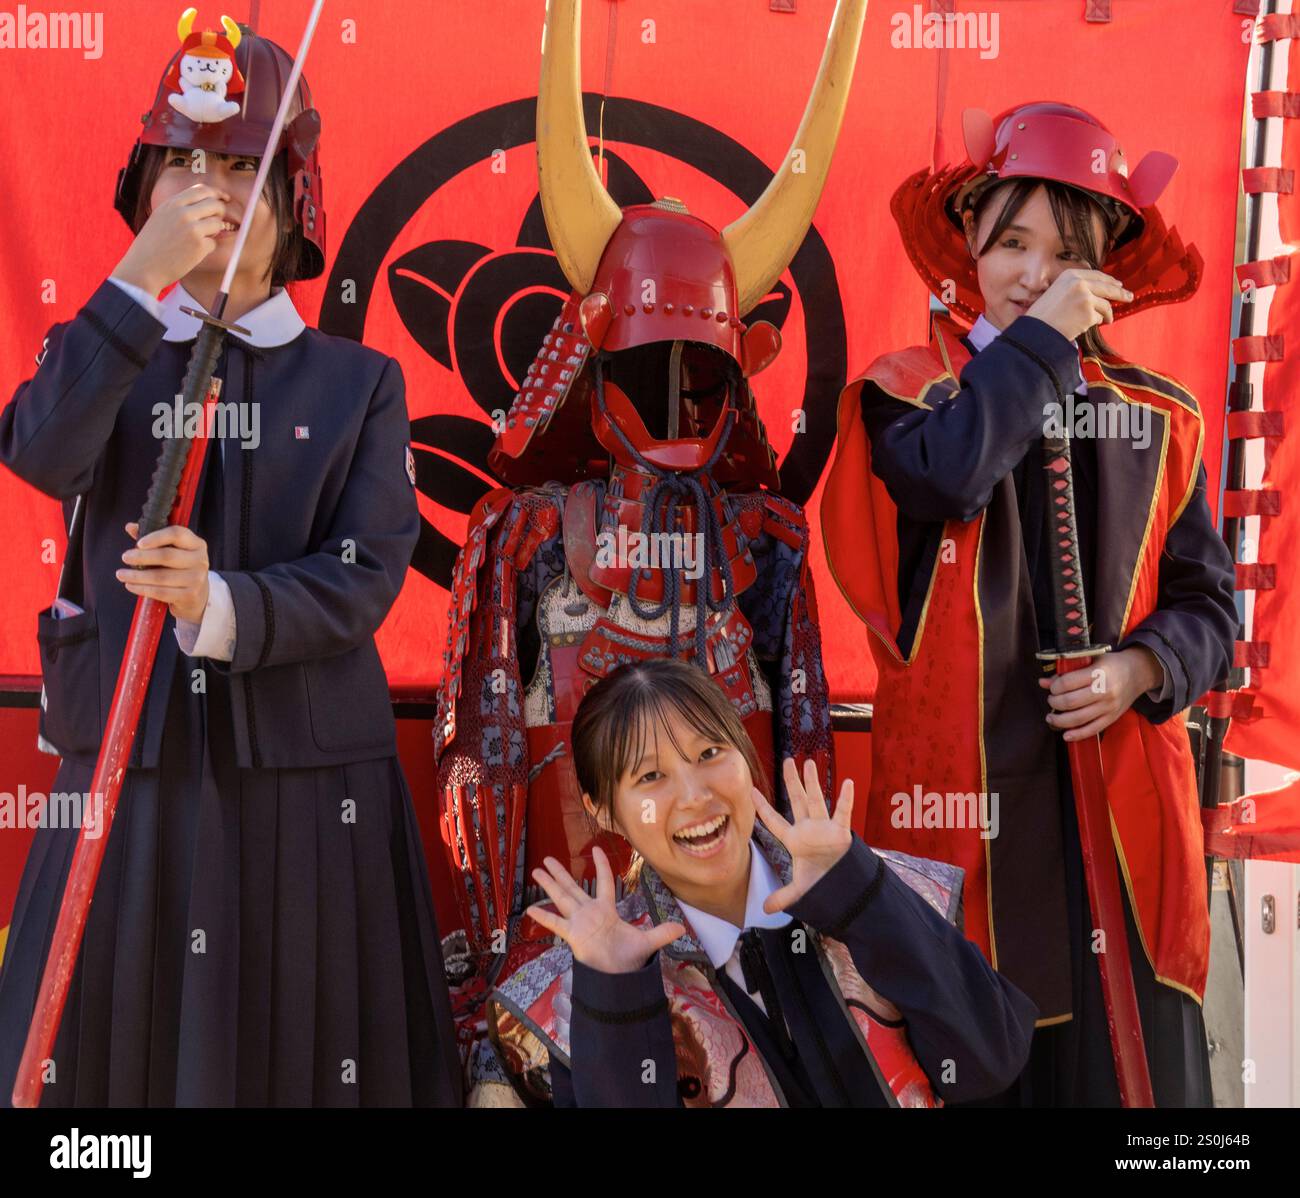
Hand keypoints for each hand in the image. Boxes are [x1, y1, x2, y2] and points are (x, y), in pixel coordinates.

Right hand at [111, 183, 233, 295]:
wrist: (144, 266)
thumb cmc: (152, 244)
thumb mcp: (161, 216)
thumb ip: (180, 207)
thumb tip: (205, 201)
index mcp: (173, 203)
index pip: (202, 190)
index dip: (216, 193)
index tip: (224, 198)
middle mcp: (183, 213)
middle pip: (215, 204)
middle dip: (220, 213)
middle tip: (216, 221)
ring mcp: (192, 229)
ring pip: (218, 223)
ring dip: (214, 232)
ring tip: (199, 239)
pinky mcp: (199, 246)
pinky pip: (214, 243)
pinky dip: (207, 248)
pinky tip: (193, 252)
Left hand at [117, 521, 210, 623]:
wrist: (197, 595)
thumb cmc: (180, 567)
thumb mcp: (172, 550)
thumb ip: (152, 538)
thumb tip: (131, 527)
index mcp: (196, 544)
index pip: (177, 534)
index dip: (156, 537)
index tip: (138, 543)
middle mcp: (200, 560)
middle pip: (167, 556)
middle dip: (142, 557)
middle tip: (125, 557)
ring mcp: (196, 579)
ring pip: (161, 576)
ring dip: (137, 576)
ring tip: (121, 574)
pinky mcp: (190, 596)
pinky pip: (161, 592)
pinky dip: (142, 589)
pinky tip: (130, 585)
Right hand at [526, 847, 684, 974]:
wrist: (617, 976)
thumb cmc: (628, 958)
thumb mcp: (646, 943)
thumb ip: (661, 933)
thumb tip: (682, 928)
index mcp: (607, 909)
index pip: (603, 882)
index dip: (600, 866)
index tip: (595, 849)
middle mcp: (590, 912)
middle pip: (573, 888)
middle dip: (561, 874)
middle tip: (548, 859)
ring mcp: (579, 923)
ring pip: (562, 898)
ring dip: (550, 885)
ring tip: (537, 872)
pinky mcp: (572, 935)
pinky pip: (556, 923)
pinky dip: (544, 917)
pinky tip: (530, 909)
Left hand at [754, 758, 854, 914]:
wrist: (844, 889)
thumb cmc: (823, 883)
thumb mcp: (800, 890)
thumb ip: (783, 896)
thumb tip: (765, 910)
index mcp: (795, 840)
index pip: (774, 821)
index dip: (763, 807)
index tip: (751, 791)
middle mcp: (808, 829)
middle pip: (798, 801)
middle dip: (792, 782)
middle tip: (787, 761)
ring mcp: (825, 828)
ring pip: (817, 800)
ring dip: (813, 783)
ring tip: (808, 763)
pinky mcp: (841, 832)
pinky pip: (843, 812)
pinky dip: (846, 799)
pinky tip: (846, 782)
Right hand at [1025, 268, 1133, 341]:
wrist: (1036, 330)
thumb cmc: (1043, 315)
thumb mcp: (1057, 292)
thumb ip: (1075, 288)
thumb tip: (1099, 292)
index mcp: (1070, 274)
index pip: (1097, 275)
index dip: (1109, 280)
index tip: (1119, 285)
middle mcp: (1079, 283)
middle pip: (1108, 287)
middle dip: (1121, 293)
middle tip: (1130, 297)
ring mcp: (1085, 297)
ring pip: (1105, 305)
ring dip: (1107, 315)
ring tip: (1106, 322)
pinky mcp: (1089, 312)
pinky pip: (1099, 318)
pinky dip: (1094, 323)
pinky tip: (1083, 326)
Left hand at [1039, 646, 1163, 740]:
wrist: (1138, 672)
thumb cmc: (1111, 664)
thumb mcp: (1090, 660)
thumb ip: (1066, 671)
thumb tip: (1043, 682)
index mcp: (1098, 673)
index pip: (1067, 683)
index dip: (1054, 686)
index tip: (1051, 687)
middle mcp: (1104, 691)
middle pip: (1070, 702)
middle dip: (1054, 702)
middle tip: (1051, 700)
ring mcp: (1109, 706)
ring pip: (1078, 718)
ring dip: (1059, 720)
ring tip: (1051, 717)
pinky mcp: (1112, 718)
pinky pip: (1092, 730)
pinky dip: (1077, 734)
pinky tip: (1065, 734)